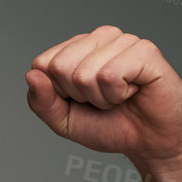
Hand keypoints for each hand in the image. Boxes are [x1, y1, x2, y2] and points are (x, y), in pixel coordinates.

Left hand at [25, 26, 181, 160]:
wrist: (150, 143)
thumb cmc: (111, 126)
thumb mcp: (64, 121)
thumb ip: (41, 102)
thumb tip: (31, 75)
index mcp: (77, 48)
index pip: (42, 63)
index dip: (58, 93)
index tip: (81, 101)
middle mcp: (99, 38)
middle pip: (60, 67)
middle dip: (79, 96)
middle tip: (104, 100)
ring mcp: (123, 41)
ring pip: (84, 73)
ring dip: (101, 98)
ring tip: (120, 97)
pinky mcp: (144, 50)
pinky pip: (109, 75)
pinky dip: (117, 95)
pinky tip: (133, 91)